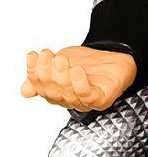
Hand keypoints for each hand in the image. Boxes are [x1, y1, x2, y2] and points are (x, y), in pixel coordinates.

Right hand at [21, 46, 136, 111]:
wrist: (114, 56)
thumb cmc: (87, 63)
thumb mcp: (59, 64)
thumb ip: (43, 75)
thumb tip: (24, 91)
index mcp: (58, 95)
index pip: (41, 88)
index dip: (34, 72)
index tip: (33, 55)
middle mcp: (71, 101)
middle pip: (54, 91)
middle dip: (47, 73)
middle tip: (48, 55)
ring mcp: (87, 102)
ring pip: (69, 93)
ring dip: (62, 75)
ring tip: (61, 59)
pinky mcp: (103, 99)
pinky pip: (89, 96)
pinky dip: (80, 84)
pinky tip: (77, 70)